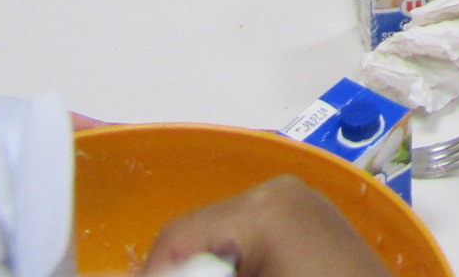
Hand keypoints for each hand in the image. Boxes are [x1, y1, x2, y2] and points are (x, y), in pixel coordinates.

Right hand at [140, 174, 389, 276]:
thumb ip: (196, 275)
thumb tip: (150, 272)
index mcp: (262, 209)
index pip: (174, 238)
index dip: (153, 272)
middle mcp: (278, 191)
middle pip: (195, 238)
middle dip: (186, 272)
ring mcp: (297, 202)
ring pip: (221, 240)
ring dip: (211, 270)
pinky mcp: (308, 221)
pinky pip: (251, 242)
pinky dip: (239, 266)